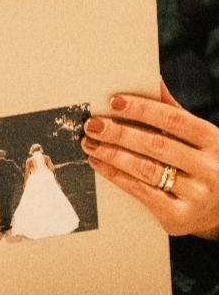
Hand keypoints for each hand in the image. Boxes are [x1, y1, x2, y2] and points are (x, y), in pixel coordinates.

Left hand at [81, 80, 218, 238]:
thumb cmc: (202, 165)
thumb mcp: (199, 139)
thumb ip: (174, 112)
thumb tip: (152, 78)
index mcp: (215, 141)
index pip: (174, 120)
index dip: (143, 109)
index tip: (114, 101)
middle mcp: (211, 168)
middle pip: (155, 145)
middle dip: (119, 133)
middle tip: (91, 124)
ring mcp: (197, 195)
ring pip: (145, 169)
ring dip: (111, 154)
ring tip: (88, 143)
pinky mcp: (179, 217)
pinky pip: (139, 191)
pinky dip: (115, 175)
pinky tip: (98, 163)